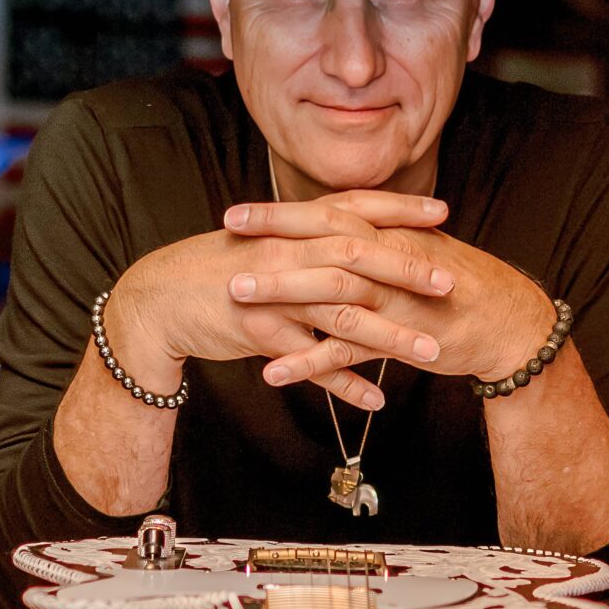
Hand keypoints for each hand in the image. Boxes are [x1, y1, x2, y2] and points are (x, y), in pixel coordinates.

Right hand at [105, 190, 455, 413]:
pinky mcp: (259, 332)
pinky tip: (376, 399)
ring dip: (391, 335)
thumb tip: (349, 233)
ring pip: (343, 315)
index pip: (355, 208)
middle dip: (408, 269)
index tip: (443, 213)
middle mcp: (287, 254)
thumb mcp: (264, 244)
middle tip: (451, 282)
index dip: (400, 209)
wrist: (157, 300)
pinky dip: (345, 382)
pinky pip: (311, 362)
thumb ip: (306, 240)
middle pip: (357, 258)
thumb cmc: (217, 271)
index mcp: (292, 228)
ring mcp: (274, 294)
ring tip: (432, 352)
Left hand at [223, 198, 555, 397]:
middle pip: (323, 241)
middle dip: (272, 238)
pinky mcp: (401, 337)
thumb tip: (335, 233)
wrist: (508, 322)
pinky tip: (272, 372)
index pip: (327, 214)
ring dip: (281, 291)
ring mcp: (394, 297)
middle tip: (225, 240)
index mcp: (389, 233)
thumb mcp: (414, 253)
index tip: (237, 213)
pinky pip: (347, 350)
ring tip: (236, 296)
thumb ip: (376, 242)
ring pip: (331, 289)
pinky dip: (309, 361)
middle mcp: (389, 257)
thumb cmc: (459, 286)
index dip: (281, 213)